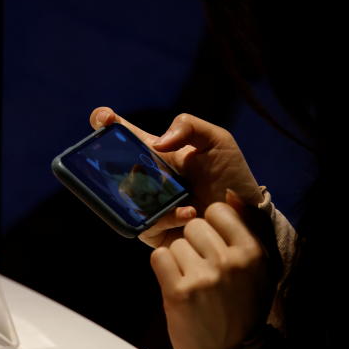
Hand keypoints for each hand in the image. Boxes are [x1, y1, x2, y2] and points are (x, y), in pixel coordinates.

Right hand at [89, 108, 262, 247]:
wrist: (245, 214)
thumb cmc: (229, 175)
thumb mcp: (216, 140)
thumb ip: (188, 126)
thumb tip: (157, 143)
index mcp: (154, 153)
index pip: (124, 135)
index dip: (105, 122)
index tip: (103, 117)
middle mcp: (144, 178)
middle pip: (112, 169)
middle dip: (116, 167)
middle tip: (138, 168)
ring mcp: (145, 205)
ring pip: (126, 199)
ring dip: (148, 196)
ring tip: (179, 197)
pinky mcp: (152, 230)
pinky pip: (146, 224)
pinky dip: (167, 218)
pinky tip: (189, 213)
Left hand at [149, 194, 271, 348]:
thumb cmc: (243, 310)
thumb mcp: (259, 270)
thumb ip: (246, 231)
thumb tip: (229, 194)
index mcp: (252, 253)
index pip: (219, 211)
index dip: (210, 226)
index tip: (212, 246)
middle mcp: (229, 262)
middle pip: (194, 225)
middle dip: (193, 244)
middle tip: (200, 269)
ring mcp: (203, 277)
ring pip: (175, 243)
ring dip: (177, 260)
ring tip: (191, 282)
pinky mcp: (178, 292)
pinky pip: (159, 257)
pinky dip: (163, 269)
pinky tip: (175, 285)